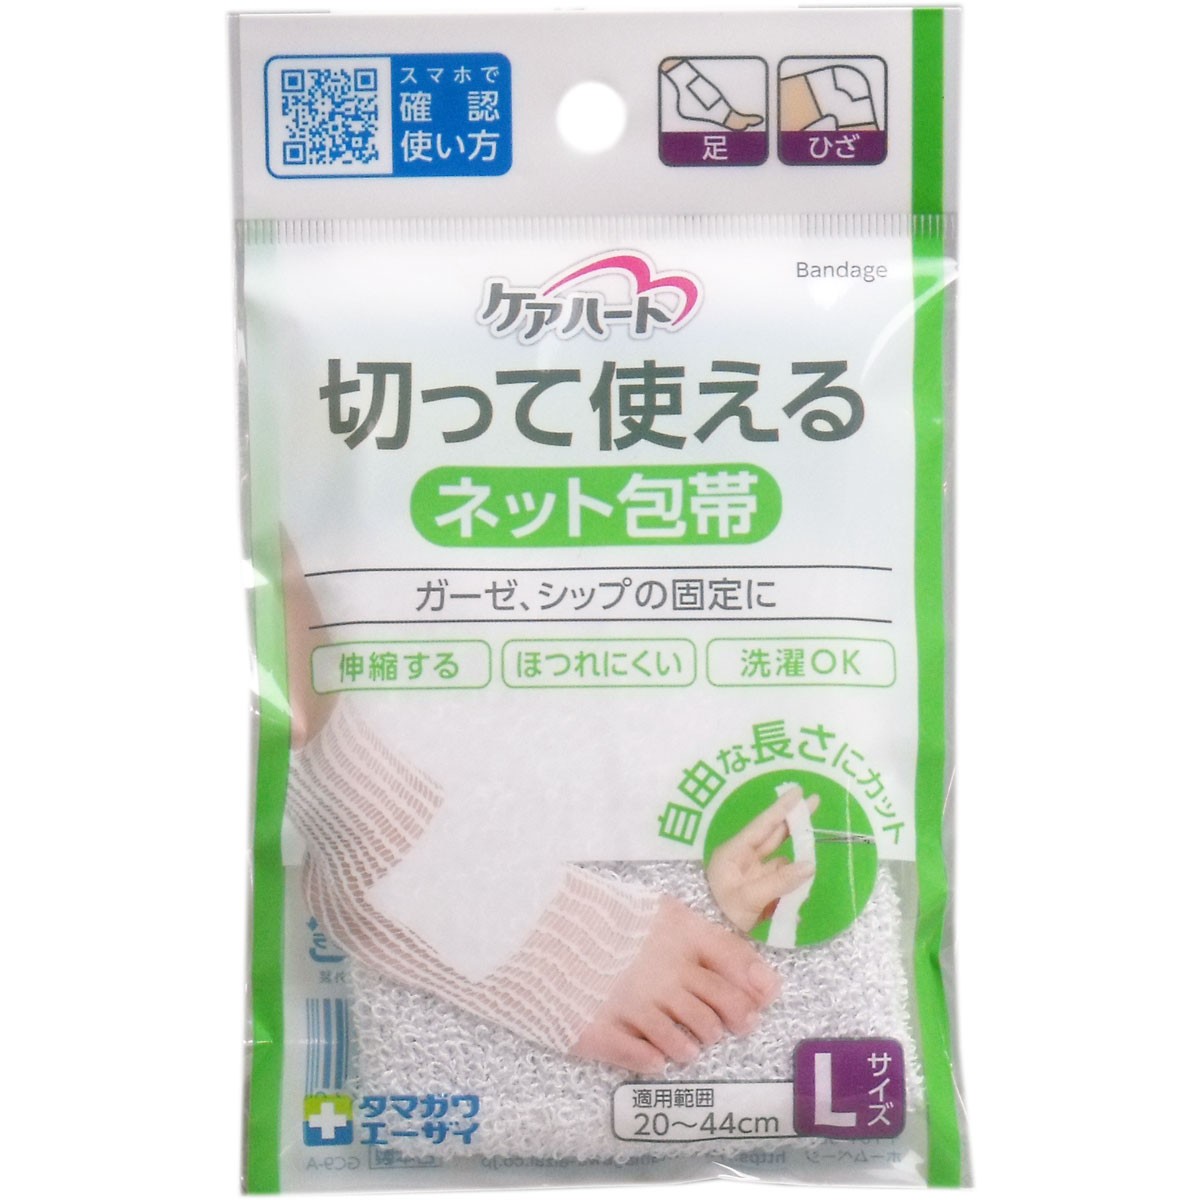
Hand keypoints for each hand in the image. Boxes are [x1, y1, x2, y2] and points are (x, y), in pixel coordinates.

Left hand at [706, 788, 818, 931]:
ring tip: (813, 857)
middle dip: (794, 821)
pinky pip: (781, 883)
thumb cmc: (720, 915)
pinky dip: (793, 886)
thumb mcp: (749, 899)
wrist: (708, 943)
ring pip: (781, 860)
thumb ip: (780, 881)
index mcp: (734, 853)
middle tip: (816, 803)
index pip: (763, 825)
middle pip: (773, 836)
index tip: (799, 792)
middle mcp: (743, 860)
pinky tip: (802, 897)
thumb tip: (810, 865)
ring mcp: (751, 876)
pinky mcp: (759, 893)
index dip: (782, 808)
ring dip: (797, 861)